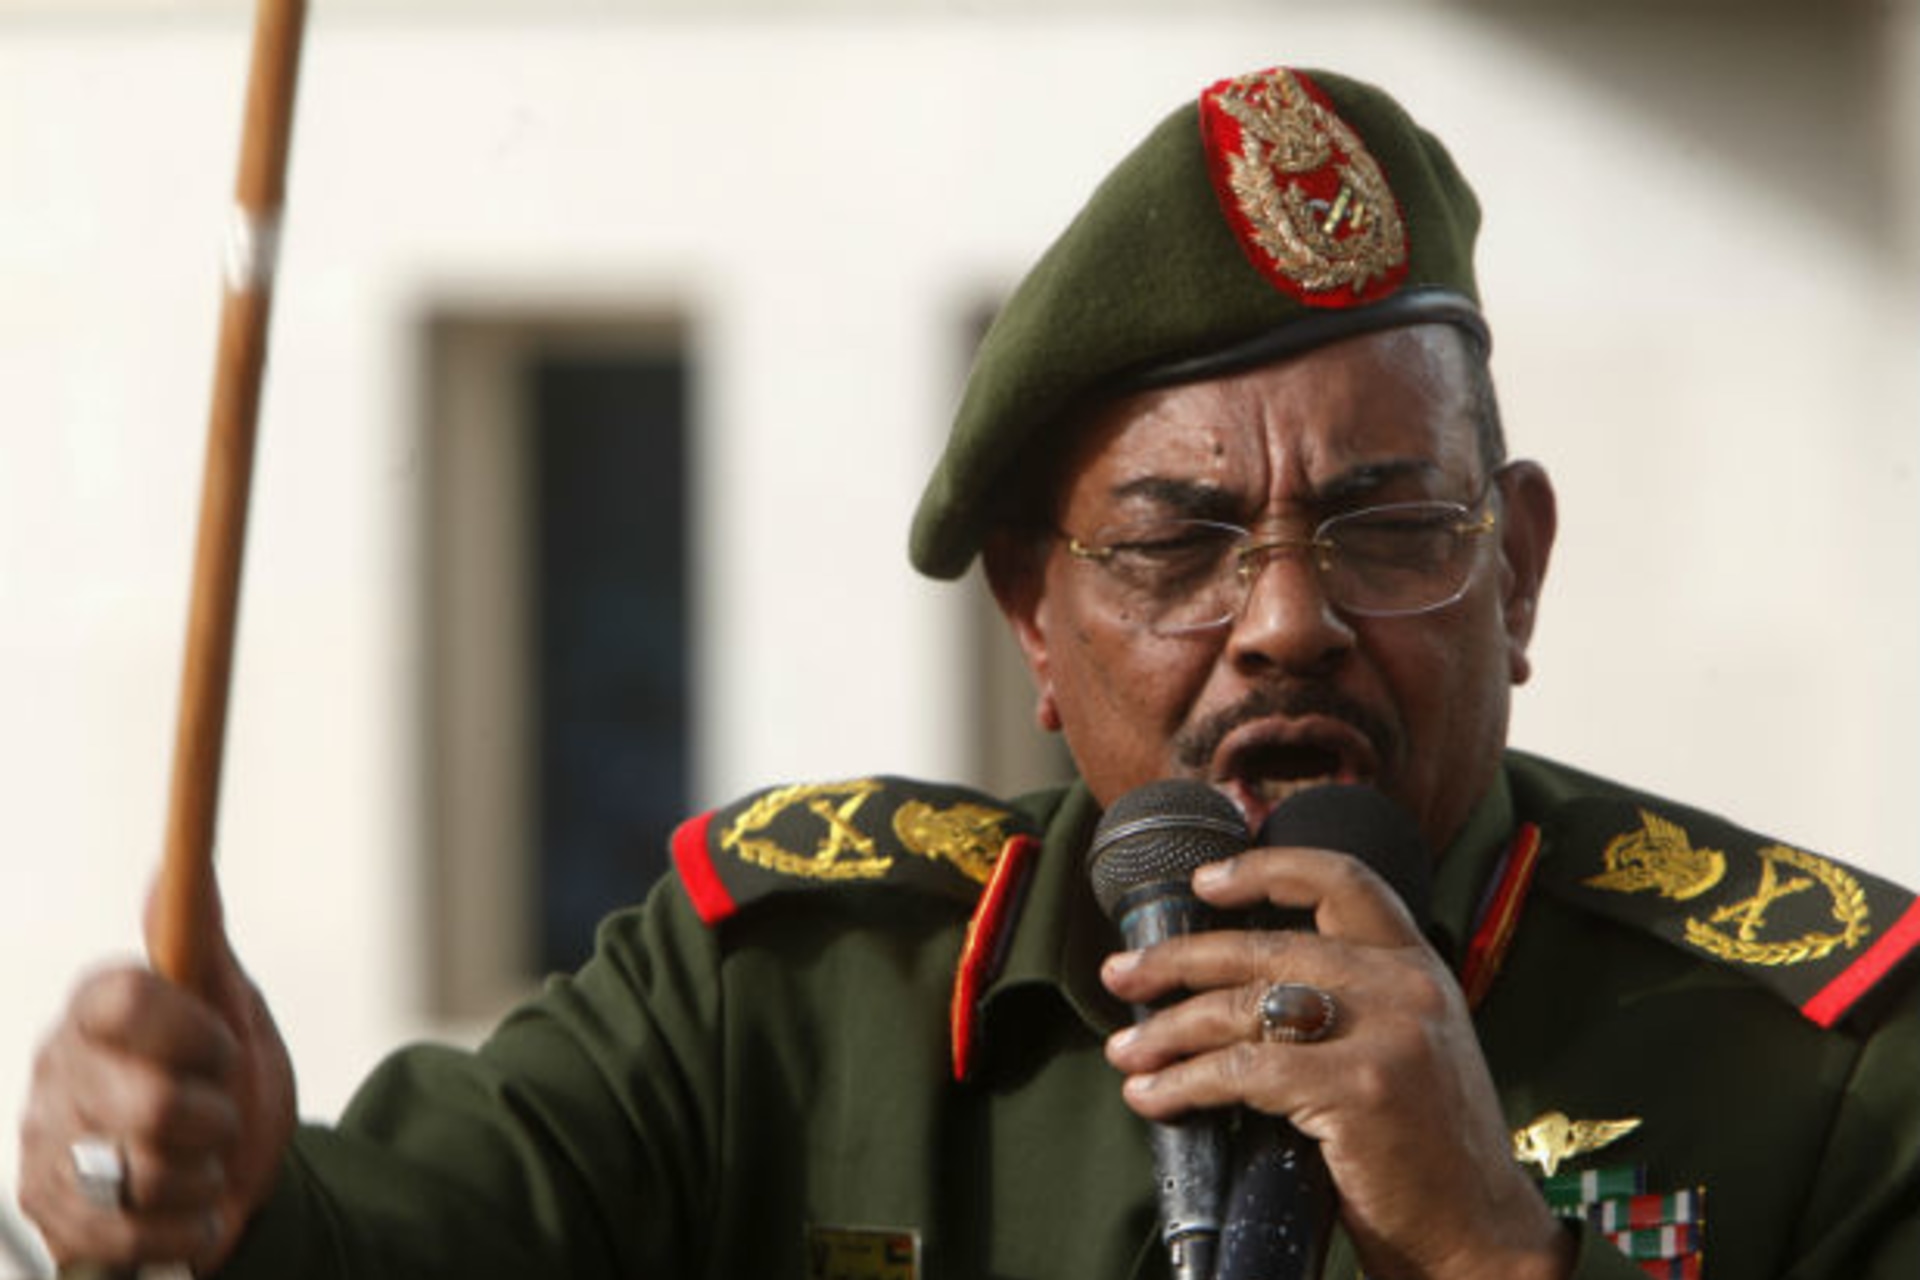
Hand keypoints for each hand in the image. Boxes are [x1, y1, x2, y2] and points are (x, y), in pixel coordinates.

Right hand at [17, 882, 294, 1273]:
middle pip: (152, 1101)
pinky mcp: (53, 1219)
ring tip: (201, 1163)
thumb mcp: (232, 1010)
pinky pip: (136, 1233)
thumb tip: (177, 865)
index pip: (126, 999)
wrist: (233, 1186)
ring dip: (203, 1174)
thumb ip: (203, 942)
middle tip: (218, 1118)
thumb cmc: (226, 1088)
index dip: (192, 1031)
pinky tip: (188, 1209)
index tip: (223, 1047)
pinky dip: (187, 1225)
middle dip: (214, 1119)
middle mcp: (59, 1074)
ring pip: (146, 1171)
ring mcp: (47, 1149)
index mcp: (96, 1013)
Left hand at [1100, 844, 1570, 1279]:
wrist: (1482, 1235)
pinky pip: (1245, 1071)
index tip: (1205, 880)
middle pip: (1265, 946)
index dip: (1267, 870)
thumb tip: (1231, 990)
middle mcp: (1406, 986)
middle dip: (1178, 959)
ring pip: (1245, 1007)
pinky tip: (1154, 1095)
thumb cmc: (1428, 1152)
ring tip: (1125, 1050)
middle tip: (1122, 974)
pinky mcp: (1362, 1086)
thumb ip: (1349, 1005)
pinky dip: (1186, 1082)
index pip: (1343, 881)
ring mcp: (1388, 1033)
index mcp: (1417, 967)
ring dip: (1169, 1030)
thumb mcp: (1408, 1048)